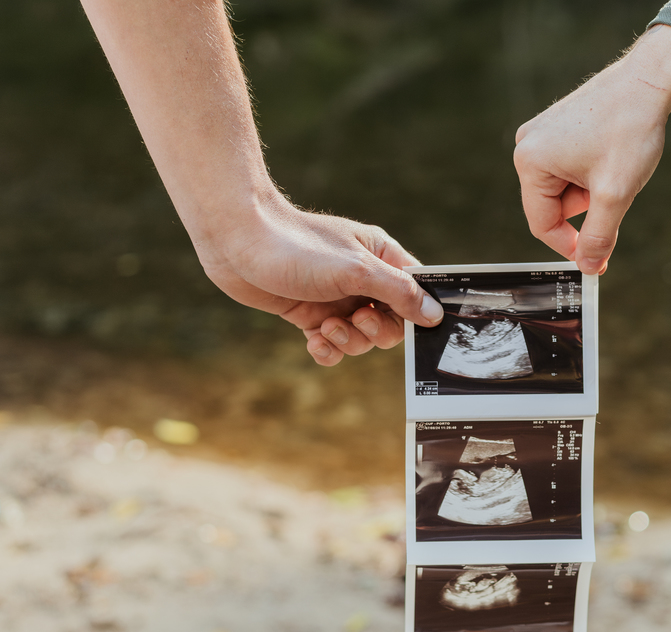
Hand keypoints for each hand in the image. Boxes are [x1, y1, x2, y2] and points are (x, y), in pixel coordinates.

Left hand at [197, 193, 443, 365]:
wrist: (236, 242)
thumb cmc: (297, 246)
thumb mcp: (357, 270)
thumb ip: (399, 293)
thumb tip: (435, 314)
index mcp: (381, 258)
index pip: (415, 292)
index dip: (415, 312)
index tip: (407, 323)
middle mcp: (361, 280)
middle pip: (391, 323)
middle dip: (375, 331)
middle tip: (355, 318)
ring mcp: (335, 298)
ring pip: (361, 338)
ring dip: (348, 341)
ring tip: (325, 327)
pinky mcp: (308, 314)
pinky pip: (331, 345)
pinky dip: (326, 350)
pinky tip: (313, 341)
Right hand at [513, 24, 670, 274]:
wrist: (648, 82)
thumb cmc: (629, 129)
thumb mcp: (615, 193)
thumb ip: (599, 236)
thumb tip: (588, 267)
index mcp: (530, 162)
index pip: (542, 225)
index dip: (570, 246)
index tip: (598, 259)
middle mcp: (527, 147)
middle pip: (554, 207)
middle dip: (587, 208)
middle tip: (616, 190)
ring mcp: (540, 136)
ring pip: (564, 190)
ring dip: (591, 190)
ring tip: (615, 165)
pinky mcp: (556, 130)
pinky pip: (570, 170)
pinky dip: (592, 173)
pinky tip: (610, 154)